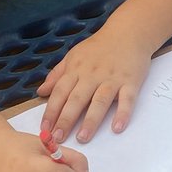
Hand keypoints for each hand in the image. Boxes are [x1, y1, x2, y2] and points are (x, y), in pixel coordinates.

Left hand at [37, 30, 151, 142]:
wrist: (128, 32)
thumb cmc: (99, 47)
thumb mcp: (74, 56)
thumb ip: (57, 75)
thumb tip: (40, 92)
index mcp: (76, 69)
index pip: (60, 92)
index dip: (51, 111)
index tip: (44, 129)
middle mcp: (92, 75)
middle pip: (77, 99)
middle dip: (66, 120)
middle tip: (58, 139)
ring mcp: (112, 79)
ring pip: (100, 101)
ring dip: (91, 120)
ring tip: (82, 138)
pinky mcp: (131, 82)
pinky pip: (127, 99)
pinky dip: (123, 113)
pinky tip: (117, 127)